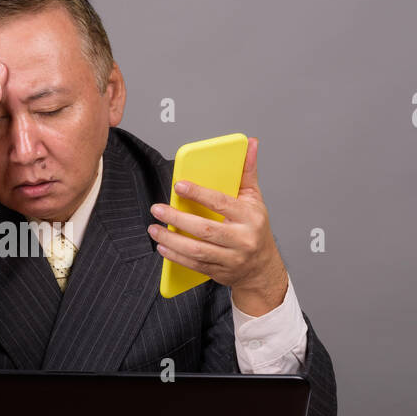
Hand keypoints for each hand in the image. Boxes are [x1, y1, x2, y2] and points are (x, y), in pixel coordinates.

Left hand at [146, 136, 289, 314]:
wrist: (262, 267)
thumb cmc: (256, 229)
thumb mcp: (255, 200)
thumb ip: (248, 172)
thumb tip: (249, 144)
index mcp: (250, 217)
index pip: (222, 202)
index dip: (199, 193)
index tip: (179, 186)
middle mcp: (242, 239)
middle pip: (205, 229)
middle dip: (177, 219)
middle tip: (158, 209)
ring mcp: (231, 258)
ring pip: (197, 249)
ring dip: (171, 240)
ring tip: (154, 229)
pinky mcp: (219, 271)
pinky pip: (194, 264)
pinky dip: (175, 256)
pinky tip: (162, 247)